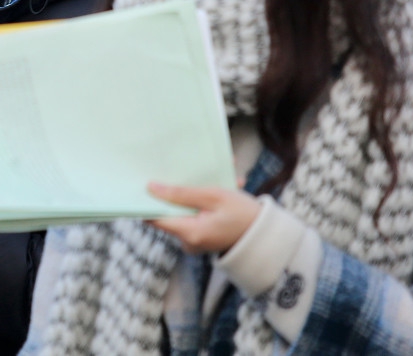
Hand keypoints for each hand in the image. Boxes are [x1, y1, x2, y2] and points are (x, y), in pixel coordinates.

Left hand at [146, 183, 261, 253]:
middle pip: (169, 213)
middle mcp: (188, 242)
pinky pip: (194, 216)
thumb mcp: (214, 196)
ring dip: (194, 195)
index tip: (145, 181)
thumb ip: (181, 193)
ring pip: (184, 212)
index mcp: (189, 233)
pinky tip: (221, 188)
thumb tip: (151, 188)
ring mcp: (195, 242)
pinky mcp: (202, 238)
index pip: (154, 218)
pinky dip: (203, 203)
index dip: (147, 200)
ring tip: (214, 178)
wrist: (267, 236)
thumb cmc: (244, 214)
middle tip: (186, 171)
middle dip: (177, 191)